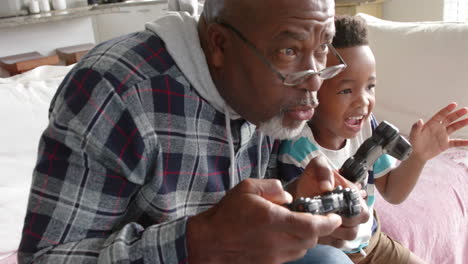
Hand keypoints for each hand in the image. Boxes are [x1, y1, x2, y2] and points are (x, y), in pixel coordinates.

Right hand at [186, 178, 341, 263]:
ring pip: (302, 249)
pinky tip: (281, 236)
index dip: (328, 222)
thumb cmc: (226, 214)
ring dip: (305, 237)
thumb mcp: (246, 188)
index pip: (312, 225)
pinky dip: (293, 246)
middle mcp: (277, 241)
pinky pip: (290, 256)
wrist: (209, 242)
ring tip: (296, 225)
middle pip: (311, 239)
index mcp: (273, 220)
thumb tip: (288, 197)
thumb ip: (272, 187)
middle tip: (315, 217)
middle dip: (318, 228)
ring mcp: (274, 256)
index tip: (335, 216)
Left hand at [292, 155, 369, 247]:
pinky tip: (319, 229)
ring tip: (319, 221)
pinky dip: (330, 239)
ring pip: (351, 235)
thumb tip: (327, 188)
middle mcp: (354, 209)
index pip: (363, 209)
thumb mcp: (315, 167)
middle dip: (342, 221)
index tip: (332, 208)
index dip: (349, 211)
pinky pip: (340, 243)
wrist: (298, 192)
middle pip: (359, 223)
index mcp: (353, 193)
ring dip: (334, 230)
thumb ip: (323, 169)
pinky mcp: (336, 235)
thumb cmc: (310, 179)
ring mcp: (346, 224)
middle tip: (324, 215)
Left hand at [410, 102, 467, 161]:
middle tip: (465, 109)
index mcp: (431, 124)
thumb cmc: (414, 143)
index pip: (440, 115)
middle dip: (457, 114)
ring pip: (454, 128)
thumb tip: (419, 121)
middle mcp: (438, 128)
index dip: (447, 110)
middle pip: (449, 119)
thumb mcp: (413, 135)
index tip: (454, 104)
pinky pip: (456, 142)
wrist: (417, 154)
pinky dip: (463, 142)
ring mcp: (442, 135)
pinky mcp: (445, 144)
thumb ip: (416, 128)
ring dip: (462, 123)